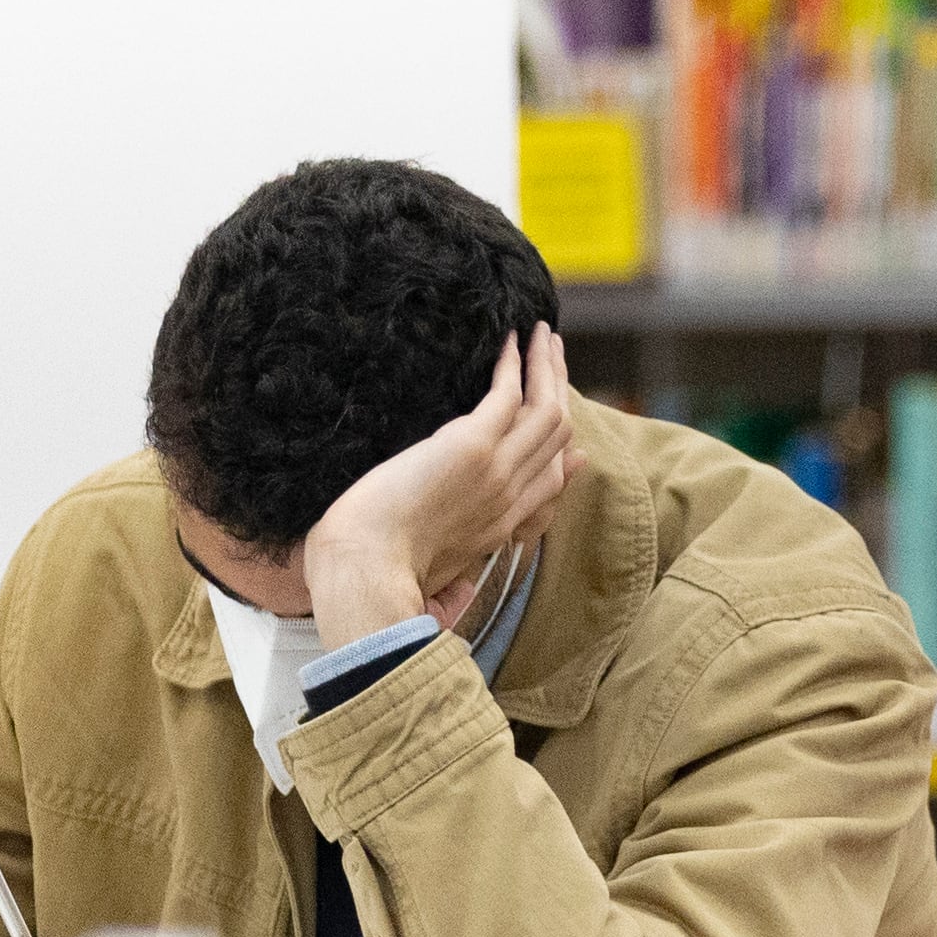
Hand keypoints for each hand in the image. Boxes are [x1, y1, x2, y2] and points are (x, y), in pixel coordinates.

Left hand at [298, 324, 578, 649]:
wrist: (366, 569)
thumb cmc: (380, 576)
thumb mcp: (427, 580)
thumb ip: (449, 587)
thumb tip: (456, 603)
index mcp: (501, 527)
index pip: (551, 484)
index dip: (566, 452)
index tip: (571, 433)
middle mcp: (511, 498)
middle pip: (558, 438)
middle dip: (560, 391)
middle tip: (553, 355)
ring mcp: (497, 472)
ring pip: (548, 411)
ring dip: (547, 367)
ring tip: (541, 333)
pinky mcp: (473, 448)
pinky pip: (509, 395)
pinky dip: (515, 364)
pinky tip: (510, 339)